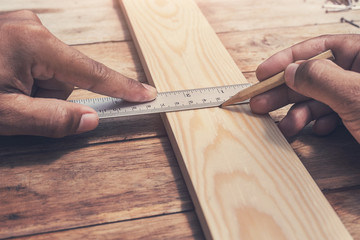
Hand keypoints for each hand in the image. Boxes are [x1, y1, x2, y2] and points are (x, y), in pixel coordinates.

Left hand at [0, 10, 156, 137]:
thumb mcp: (4, 114)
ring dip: (37, 90)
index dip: (123, 87)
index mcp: (34, 43)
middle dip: (52, 95)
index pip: (92, 72)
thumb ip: (53, 119)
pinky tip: (5, 82)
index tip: (148, 95)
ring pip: (53, 72)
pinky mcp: (16, 33)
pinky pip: (40, 63)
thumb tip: (90, 120)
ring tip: (5, 92)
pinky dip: (29, 80)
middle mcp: (33, 27)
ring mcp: (23, 27)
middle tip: (18, 104)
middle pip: (69, 74)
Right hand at [250, 34, 359, 142]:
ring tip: (285, 126)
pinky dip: (318, 123)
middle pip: (313, 77)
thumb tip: (290, 71)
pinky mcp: (358, 115)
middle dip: (284, 92)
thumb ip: (320, 79)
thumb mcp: (353, 94)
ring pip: (319, 99)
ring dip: (299, 113)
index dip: (286, 59)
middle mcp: (358, 72)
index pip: (318, 47)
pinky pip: (331, 115)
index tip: (262, 73)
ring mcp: (357, 94)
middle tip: (260, 102)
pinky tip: (315, 129)